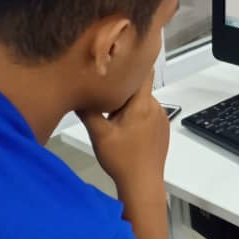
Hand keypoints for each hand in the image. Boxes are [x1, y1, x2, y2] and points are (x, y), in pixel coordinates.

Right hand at [77, 70, 168, 194]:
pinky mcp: (162, 130)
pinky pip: (148, 114)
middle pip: (139, 88)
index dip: (132, 60)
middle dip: (123, 88)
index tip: (118, 54)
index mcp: (142, 104)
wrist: (143, 184)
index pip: (143, 71)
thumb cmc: (122, 159)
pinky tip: (125, 130)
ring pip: (142, 102)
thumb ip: (88, 111)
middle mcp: (156, 107)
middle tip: (103, 91)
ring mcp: (162, 119)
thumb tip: (76, 93)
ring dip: (128, 104)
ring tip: (111, 114)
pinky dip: (137, 116)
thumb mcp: (99, 134)